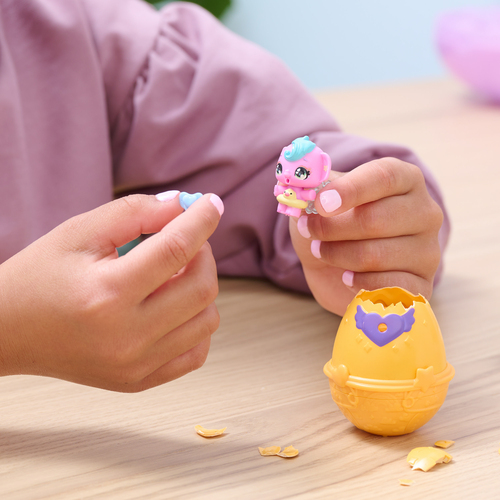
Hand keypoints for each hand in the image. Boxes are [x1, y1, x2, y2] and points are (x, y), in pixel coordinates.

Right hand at [0, 193, 222, 391]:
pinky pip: (196, 352)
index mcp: (107, 294)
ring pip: (207, 320)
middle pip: (202, 288)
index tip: (211, 204)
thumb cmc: (40, 277)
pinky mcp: (140, 380)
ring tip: (173, 275)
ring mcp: (136, 365)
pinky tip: (174, 306)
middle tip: (185, 240)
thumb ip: (135, 213)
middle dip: (204, 254)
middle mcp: (127, 336)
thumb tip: (182, 207)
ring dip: (202, 288)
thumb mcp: (79, 232)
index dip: (200, 221)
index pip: (175, 250)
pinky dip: (196, 323)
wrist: (8, 332)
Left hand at [289, 158, 442, 315]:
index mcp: (405, 180)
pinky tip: (346, 276)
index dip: (350, 189)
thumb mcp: (318, 201)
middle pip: (376, 219)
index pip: (385, 176)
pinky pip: (389, 286)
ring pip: (376, 256)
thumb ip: (314, 188)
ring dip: (338, 255)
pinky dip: (359, 282)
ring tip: (322, 251)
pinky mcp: (422, 284)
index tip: (320, 203)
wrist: (334, 268)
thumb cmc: (331, 225)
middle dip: (332, 228)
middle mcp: (424, 212)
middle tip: (309, 230)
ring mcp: (428, 250)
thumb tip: (304, 184)